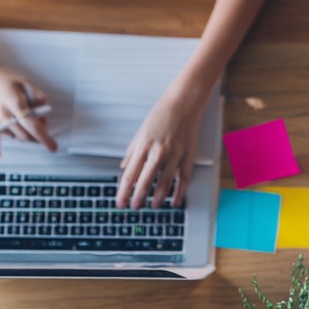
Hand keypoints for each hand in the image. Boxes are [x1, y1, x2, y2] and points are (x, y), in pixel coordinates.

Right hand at [0, 63, 56, 157]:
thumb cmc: (3, 77)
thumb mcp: (25, 82)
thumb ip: (38, 98)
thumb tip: (44, 116)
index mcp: (14, 102)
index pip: (32, 125)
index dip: (45, 138)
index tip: (53, 147)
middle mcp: (3, 114)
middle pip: (25, 134)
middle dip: (36, 134)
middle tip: (38, 123)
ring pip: (14, 137)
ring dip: (22, 134)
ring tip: (20, 119)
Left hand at [116, 80, 207, 209]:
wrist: (184, 102)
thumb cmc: (163, 113)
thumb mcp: (141, 131)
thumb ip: (133, 151)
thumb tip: (125, 166)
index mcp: (144, 145)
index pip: (130, 174)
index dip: (124, 191)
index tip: (120, 202)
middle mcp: (158, 151)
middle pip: (145, 181)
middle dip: (138, 198)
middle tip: (135, 207)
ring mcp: (175, 154)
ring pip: (165, 182)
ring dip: (158, 197)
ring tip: (153, 205)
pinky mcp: (188, 155)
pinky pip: (183, 178)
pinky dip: (179, 192)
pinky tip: (175, 201)